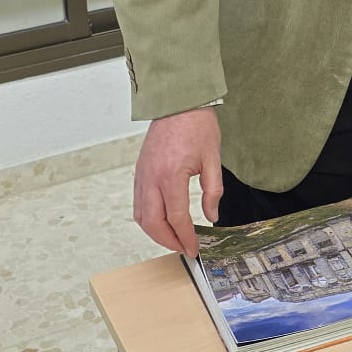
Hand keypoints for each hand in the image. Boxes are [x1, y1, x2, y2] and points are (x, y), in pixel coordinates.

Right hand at [132, 106, 221, 256]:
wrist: (177, 102)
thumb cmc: (196, 126)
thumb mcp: (213, 159)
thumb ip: (213, 191)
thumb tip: (212, 216)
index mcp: (170, 176)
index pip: (177, 218)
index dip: (186, 237)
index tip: (195, 249)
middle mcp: (151, 179)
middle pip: (153, 224)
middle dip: (169, 241)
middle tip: (184, 249)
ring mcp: (142, 176)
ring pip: (141, 216)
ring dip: (156, 233)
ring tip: (174, 239)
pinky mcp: (139, 172)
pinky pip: (138, 203)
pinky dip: (148, 219)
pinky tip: (162, 221)